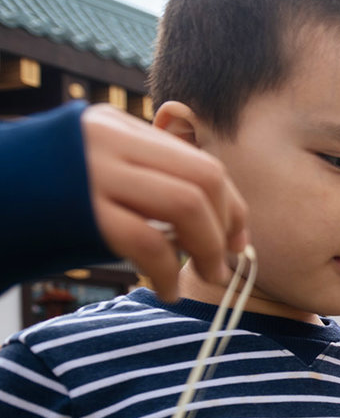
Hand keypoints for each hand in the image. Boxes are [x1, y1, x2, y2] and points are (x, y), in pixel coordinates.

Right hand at [81, 104, 247, 298]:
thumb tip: (198, 221)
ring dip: (210, 248)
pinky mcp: (83, 213)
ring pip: (189, 205)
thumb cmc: (24, 203)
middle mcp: (107, 141)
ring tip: (207, 276)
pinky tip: (163, 290)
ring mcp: (94, 174)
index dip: (228, 202)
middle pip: (204, 177)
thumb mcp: (82, 174)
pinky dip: (169, 272)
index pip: (195, 159)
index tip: (236, 237)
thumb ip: (133, 181)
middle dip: (228, 225)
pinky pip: (152, 243)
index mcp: (110, 127)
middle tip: (228, 263)